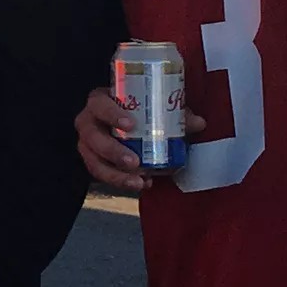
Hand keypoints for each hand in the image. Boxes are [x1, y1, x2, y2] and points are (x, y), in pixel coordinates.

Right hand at [74, 85, 204, 192]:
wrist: (125, 123)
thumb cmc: (140, 110)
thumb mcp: (156, 108)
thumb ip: (176, 114)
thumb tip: (198, 123)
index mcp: (100, 102)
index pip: (99, 104)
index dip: (111, 114)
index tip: (131, 125)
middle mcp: (89, 122)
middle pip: (91, 136)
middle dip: (112, 150)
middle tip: (135, 162)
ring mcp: (87, 144)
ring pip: (92, 160)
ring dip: (114, 173)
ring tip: (138, 181)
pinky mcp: (93, 161)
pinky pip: (101, 174)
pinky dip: (120, 182)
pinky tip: (141, 184)